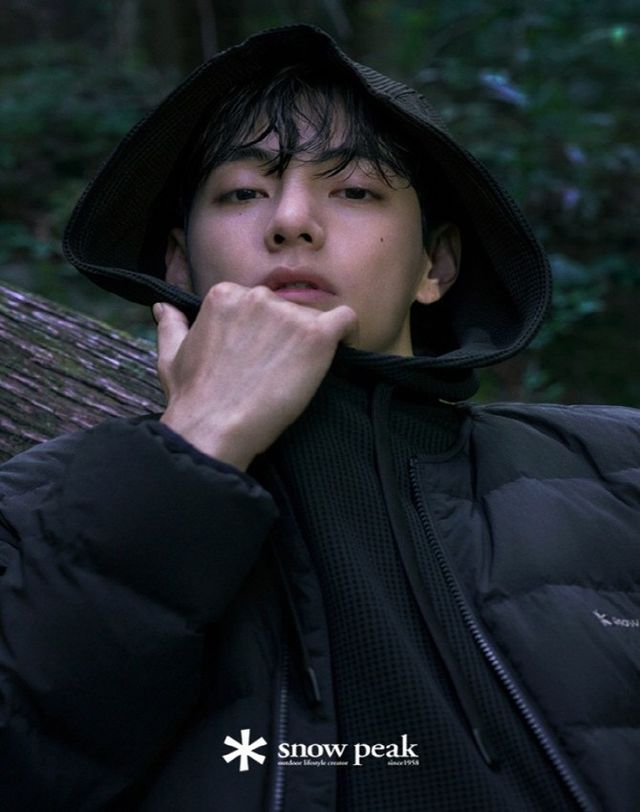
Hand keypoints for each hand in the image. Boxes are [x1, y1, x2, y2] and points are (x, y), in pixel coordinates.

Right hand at [154, 283, 357, 469]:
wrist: (215, 427)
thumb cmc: (193, 397)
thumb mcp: (171, 356)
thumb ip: (171, 325)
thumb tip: (163, 308)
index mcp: (224, 295)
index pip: (258, 303)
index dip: (263, 330)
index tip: (263, 355)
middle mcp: (257, 296)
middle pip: (285, 308)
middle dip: (285, 335)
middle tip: (279, 369)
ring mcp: (288, 315)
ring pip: (312, 319)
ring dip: (309, 342)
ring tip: (299, 374)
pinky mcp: (316, 336)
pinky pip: (346, 320)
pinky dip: (348, 332)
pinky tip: (343, 349)